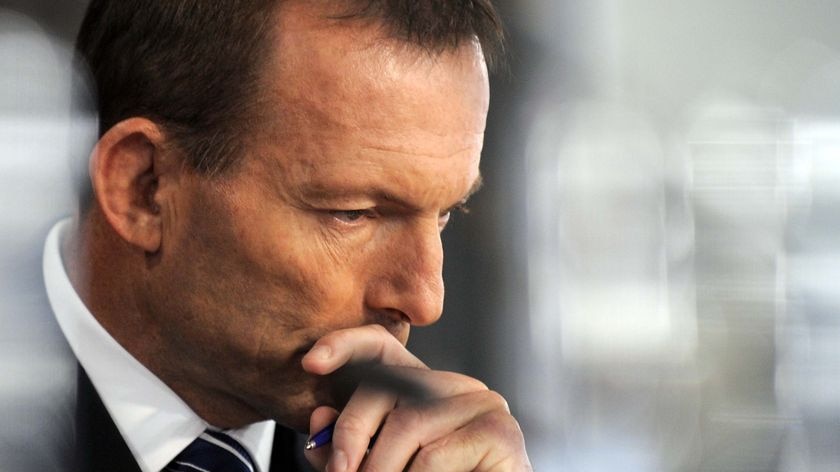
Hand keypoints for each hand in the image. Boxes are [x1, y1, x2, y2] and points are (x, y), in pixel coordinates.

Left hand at [301, 324, 531, 470]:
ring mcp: (481, 404)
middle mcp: (453, 386)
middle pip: (386, 385)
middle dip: (352, 434)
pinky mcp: (498, 432)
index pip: (380, 347)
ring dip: (379, 470)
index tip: (311, 364)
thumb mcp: (374, 468)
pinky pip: (434, 456)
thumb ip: (343, 449)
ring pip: (408, 424)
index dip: (344, 345)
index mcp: (422, 390)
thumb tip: (320, 418)